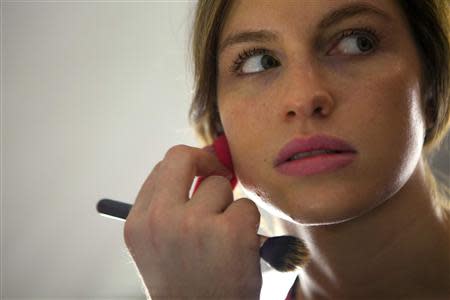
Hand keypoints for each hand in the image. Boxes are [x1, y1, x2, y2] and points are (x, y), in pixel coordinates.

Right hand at [123, 145, 261, 298]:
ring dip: (229, 207)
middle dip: (206, 160)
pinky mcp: (230, 232)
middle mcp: (160, 220)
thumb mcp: (159, 249)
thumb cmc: (188, 287)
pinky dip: (248, 225)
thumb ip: (169, 208)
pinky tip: (240, 252)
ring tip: (225, 241)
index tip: (201, 174)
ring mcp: (194, 224)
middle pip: (182, 157)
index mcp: (138, 224)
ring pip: (220, 186)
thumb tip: (201, 169)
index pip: (162, 169)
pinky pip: (246, 207)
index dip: (186, 168)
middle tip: (222, 174)